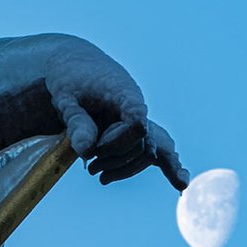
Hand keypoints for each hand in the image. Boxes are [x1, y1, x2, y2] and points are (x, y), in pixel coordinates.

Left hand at [43, 41, 189, 189]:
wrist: (74, 62)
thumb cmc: (69, 77)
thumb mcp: (66, 98)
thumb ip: (77, 123)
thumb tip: (87, 152)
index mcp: (125, 94)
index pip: (137, 126)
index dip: (118, 143)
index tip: (94, 150)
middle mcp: (137, 106)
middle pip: (143, 144)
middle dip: (118, 160)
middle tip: (89, 170)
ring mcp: (138, 116)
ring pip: (147, 149)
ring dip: (126, 166)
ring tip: (100, 178)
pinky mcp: (134, 124)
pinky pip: (153, 145)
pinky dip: (166, 163)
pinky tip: (180, 183)